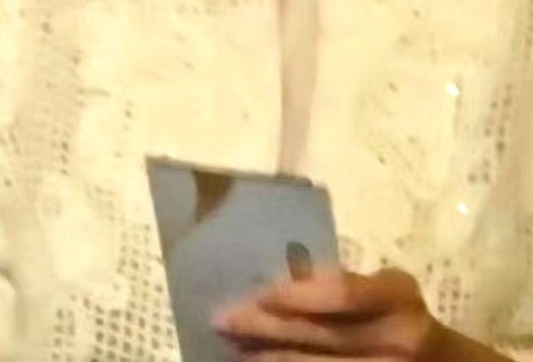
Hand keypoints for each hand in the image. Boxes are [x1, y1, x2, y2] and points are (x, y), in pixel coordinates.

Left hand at [213, 267, 443, 360]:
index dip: (296, 294)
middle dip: (266, 328)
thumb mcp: (385, 290)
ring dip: (269, 360)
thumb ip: (342, 285)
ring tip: (233, 350)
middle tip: (222, 319)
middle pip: (321, 335)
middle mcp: (398, 338)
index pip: (342, 293)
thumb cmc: (404, 316)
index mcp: (399, 296)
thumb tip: (277, 273)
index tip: (255, 292)